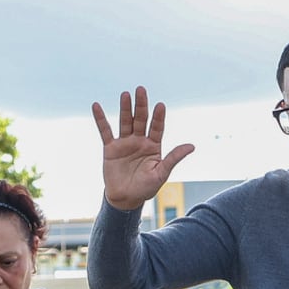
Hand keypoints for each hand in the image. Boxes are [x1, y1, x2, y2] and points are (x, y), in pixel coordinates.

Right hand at [91, 87, 194, 211]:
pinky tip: (96, 106)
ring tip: (125, 94)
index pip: (157, 127)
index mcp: (154, 146)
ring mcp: (125, 143)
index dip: (158, 117)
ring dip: (125, 108)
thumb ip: (173, 158)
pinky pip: (105, 131)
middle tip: (141, 90)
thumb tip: (192, 146)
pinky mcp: (110, 148)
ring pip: (125, 122)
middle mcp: (140, 141)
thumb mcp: (162, 173)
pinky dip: (100, 119)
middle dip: (141, 105)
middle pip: (140, 119)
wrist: (125, 199)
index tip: (160, 106)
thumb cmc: (146, 188)